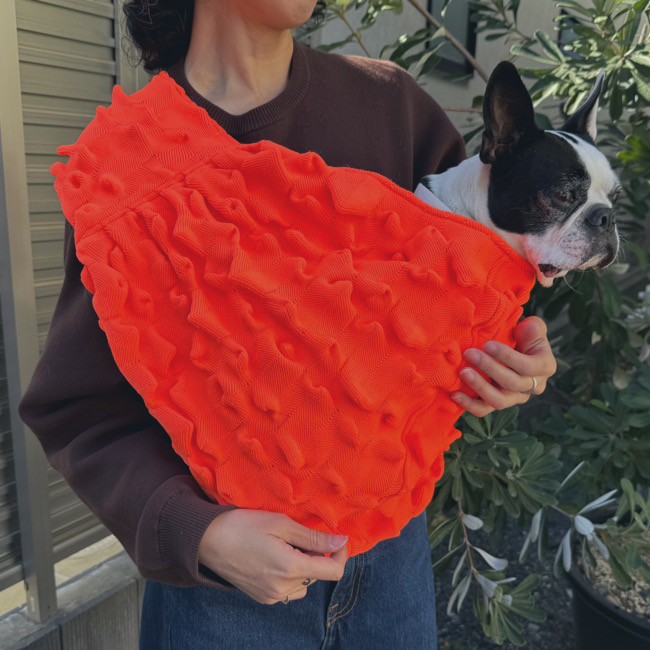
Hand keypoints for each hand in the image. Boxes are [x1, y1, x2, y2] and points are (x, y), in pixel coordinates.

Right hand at [198, 509, 347, 604]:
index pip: (333, 571)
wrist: (208, 541)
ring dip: (304, 565)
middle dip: (316, 554)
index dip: (341, 553)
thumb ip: (313, 536)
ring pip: (305, 583)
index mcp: (290, 568)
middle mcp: (283, 588)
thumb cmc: (243, 525)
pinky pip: (289, 589)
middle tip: (297, 535)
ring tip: (285, 545)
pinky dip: (290, 574)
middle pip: (318, 574)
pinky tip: (275, 556)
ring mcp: (271, 596)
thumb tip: (342, 541)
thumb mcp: (281, 523)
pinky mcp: (262, 597)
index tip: (336, 537)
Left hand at [452, 316, 556, 416]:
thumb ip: (533, 328)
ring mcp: (515, 398)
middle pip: (512, 383)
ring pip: (499, 401)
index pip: (527, 366)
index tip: (487, 345)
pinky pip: (484, 410)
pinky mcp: (498, 403)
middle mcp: (533, 387)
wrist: (515, 351)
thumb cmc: (523, 337)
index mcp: (544, 367)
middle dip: (489, 368)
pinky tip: (455, 394)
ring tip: (463, 372)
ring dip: (479, 387)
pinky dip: (469, 404)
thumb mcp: (533, 329)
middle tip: (469, 354)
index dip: (507, 357)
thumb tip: (526, 327)